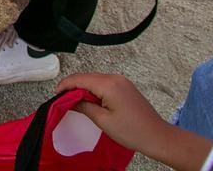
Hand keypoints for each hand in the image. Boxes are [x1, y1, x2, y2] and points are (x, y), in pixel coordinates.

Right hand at [56, 74, 170, 156]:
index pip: (80, 79)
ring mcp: (122, 81)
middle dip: (73, 87)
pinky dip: (94, 90)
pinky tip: (90, 101)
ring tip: (75, 102)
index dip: (65, 85)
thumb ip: (84, 106)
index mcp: (109, 84)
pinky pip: (104, 83)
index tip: (56, 95)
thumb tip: (69, 100)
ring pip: (95, 80)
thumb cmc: (132, 131)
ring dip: (84, 89)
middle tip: (63, 100)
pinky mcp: (125, 86)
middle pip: (87, 77)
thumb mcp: (103, 120)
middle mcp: (115, 78)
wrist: (157, 136)